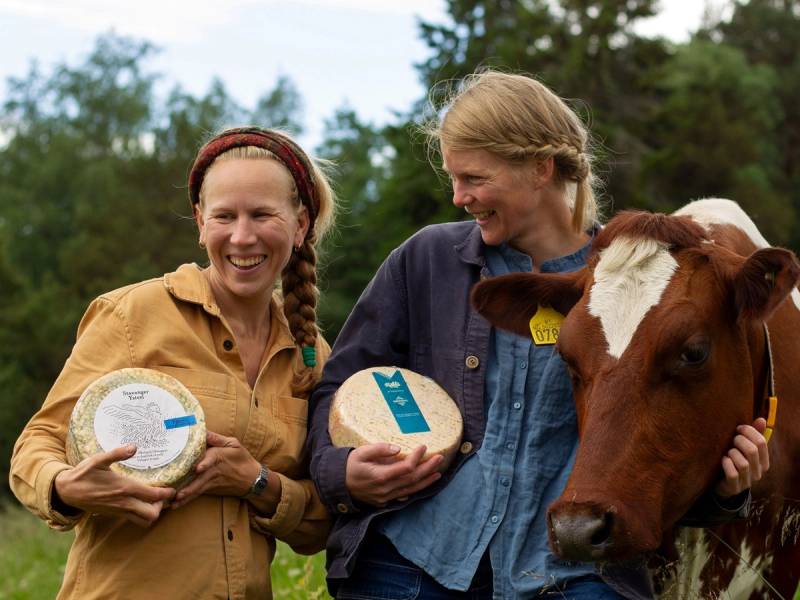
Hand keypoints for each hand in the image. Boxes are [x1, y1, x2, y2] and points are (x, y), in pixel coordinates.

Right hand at [54, 444, 174, 526]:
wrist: (66, 492)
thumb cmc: (83, 474)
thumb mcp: (98, 460)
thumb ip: (116, 453)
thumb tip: (134, 447)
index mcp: (124, 488)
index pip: (153, 496)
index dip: (166, 494)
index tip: (173, 488)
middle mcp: (124, 503)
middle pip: (152, 514)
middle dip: (162, 506)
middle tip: (164, 494)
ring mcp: (119, 511)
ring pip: (144, 520)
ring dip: (153, 512)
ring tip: (155, 499)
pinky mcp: (114, 514)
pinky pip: (134, 519)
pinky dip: (143, 514)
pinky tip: (143, 502)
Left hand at [171, 431, 259, 508]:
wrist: (252, 479)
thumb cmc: (242, 459)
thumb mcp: (233, 444)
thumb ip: (216, 438)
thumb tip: (202, 430)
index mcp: (220, 456)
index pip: (212, 459)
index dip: (205, 463)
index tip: (198, 468)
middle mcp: (214, 470)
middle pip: (201, 478)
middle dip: (190, 486)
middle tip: (177, 492)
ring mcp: (212, 481)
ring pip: (198, 488)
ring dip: (187, 494)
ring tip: (176, 501)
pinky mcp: (210, 488)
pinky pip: (198, 493)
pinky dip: (188, 499)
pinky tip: (177, 504)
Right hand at [345, 443, 442, 506]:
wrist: (338, 485)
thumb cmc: (350, 465)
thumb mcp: (361, 452)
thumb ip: (379, 449)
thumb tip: (398, 449)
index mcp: (380, 476)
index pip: (405, 468)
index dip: (417, 457)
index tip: (423, 446)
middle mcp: (385, 489)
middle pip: (412, 479)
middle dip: (428, 468)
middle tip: (440, 458)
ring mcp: (386, 497)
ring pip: (411, 490)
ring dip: (426, 481)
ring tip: (438, 473)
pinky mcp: (385, 501)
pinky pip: (404, 496)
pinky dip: (416, 489)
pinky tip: (424, 484)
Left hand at [714, 418, 769, 497]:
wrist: (724, 484)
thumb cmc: (735, 460)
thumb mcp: (744, 447)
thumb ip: (753, 434)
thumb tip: (761, 419)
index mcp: (764, 461)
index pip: (761, 442)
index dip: (748, 431)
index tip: (737, 429)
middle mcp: (758, 472)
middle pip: (752, 451)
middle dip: (739, 440)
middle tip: (732, 440)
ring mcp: (747, 481)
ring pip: (743, 464)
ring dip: (732, 453)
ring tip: (728, 452)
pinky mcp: (734, 487)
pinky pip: (732, 474)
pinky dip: (726, 464)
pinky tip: (723, 460)